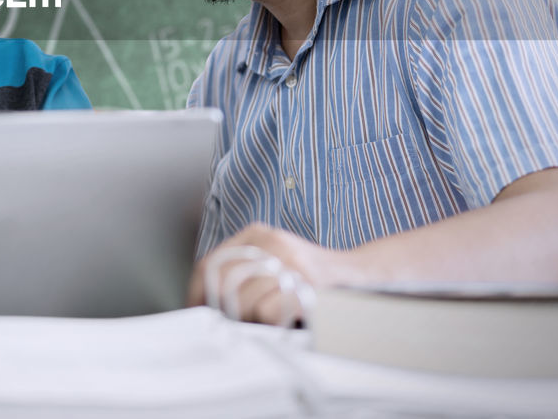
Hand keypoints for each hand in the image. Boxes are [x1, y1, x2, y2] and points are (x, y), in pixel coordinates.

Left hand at [186, 223, 363, 324]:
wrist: (360, 276)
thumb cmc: (313, 280)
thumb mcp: (273, 266)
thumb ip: (243, 275)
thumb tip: (204, 302)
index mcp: (259, 234)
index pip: (211, 263)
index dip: (199, 292)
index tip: (196, 311)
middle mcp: (273, 242)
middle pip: (224, 283)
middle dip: (225, 311)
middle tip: (235, 324)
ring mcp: (290, 261)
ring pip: (245, 300)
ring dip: (252, 320)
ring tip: (268, 321)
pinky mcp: (307, 283)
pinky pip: (269, 311)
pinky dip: (271, 323)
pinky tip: (282, 320)